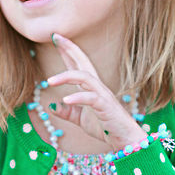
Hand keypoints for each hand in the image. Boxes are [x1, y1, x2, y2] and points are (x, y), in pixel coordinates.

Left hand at [46, 34, 145, 150]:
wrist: (124, 139)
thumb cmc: (105, 126)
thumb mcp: (81, 119)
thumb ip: (67, 112)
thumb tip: (52, 106)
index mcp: (91, 88)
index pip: (78, 65)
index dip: (67, 51)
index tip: (55, 38)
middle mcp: (97, 86)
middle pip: (83, 62)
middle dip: (70, 48)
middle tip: (55, 36)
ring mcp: (102, 95)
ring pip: (85, 77)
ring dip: (67, 76)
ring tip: (49, 81)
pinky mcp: (105, 106)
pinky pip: (91, 98)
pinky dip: (78, 98)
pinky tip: (65, 100)